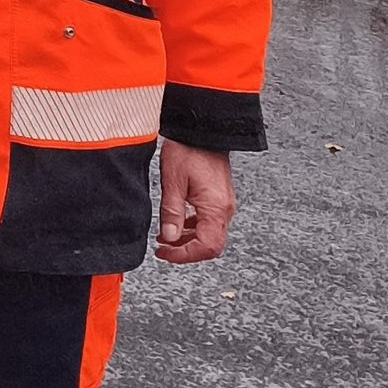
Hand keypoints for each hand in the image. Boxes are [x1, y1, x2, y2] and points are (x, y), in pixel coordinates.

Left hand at [155, 141, 235, 263]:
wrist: (203, 131)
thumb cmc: (188, 151)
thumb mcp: (173, 182)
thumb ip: (171, 212)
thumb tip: (169, 238)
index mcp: (215, 208)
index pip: (207, 247)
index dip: (185, 256)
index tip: (165, 254)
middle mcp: (224, 210)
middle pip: (211, 245)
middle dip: (186, 252)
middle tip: (163, 251)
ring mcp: (223, 205)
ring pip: (209, 235)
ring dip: (187, 241)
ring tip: (164, 239)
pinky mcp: (218, 199)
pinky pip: (208, 222)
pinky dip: (192, 228)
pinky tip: (176, 224)